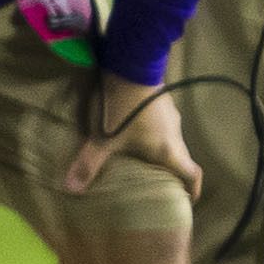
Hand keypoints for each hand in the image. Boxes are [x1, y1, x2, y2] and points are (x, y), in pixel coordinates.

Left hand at [63, 72, 201, 199]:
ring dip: (161, 151)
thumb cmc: (123, 107)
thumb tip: (70, 188)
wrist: (131, 63)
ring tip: (143, 159)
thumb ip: (89, 163)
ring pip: (171, 140)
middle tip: (158, 184)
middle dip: (171, 173)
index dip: (193, 189)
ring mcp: (171, 114)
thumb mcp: (103, 138)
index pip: (192, 173)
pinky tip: (136, 133)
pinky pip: (163, 125)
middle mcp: (175, 133)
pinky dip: (154, 134)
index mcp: (168, 148)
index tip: (187, 200)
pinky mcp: (163, 100)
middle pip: (181, 158)